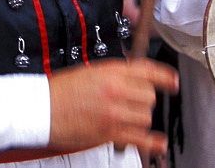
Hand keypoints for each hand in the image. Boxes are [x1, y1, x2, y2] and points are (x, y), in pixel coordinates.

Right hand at [48, 58, 177, 155]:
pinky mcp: (109, 132)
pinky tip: (157, 143)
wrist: (42, 108)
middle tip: (133, 102)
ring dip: (140, 118)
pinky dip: (152, 142)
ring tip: (127, 118)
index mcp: (111, 71)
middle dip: (144, 100)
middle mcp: (116, 89)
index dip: (164, 76)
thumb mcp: (91, 71)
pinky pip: (139, 138)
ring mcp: (114, 112)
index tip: (173, 82)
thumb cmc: (61, 90)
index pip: (147, 70)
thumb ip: (115, 74)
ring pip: (146, 116)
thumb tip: (135, 77)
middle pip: (149, 95)